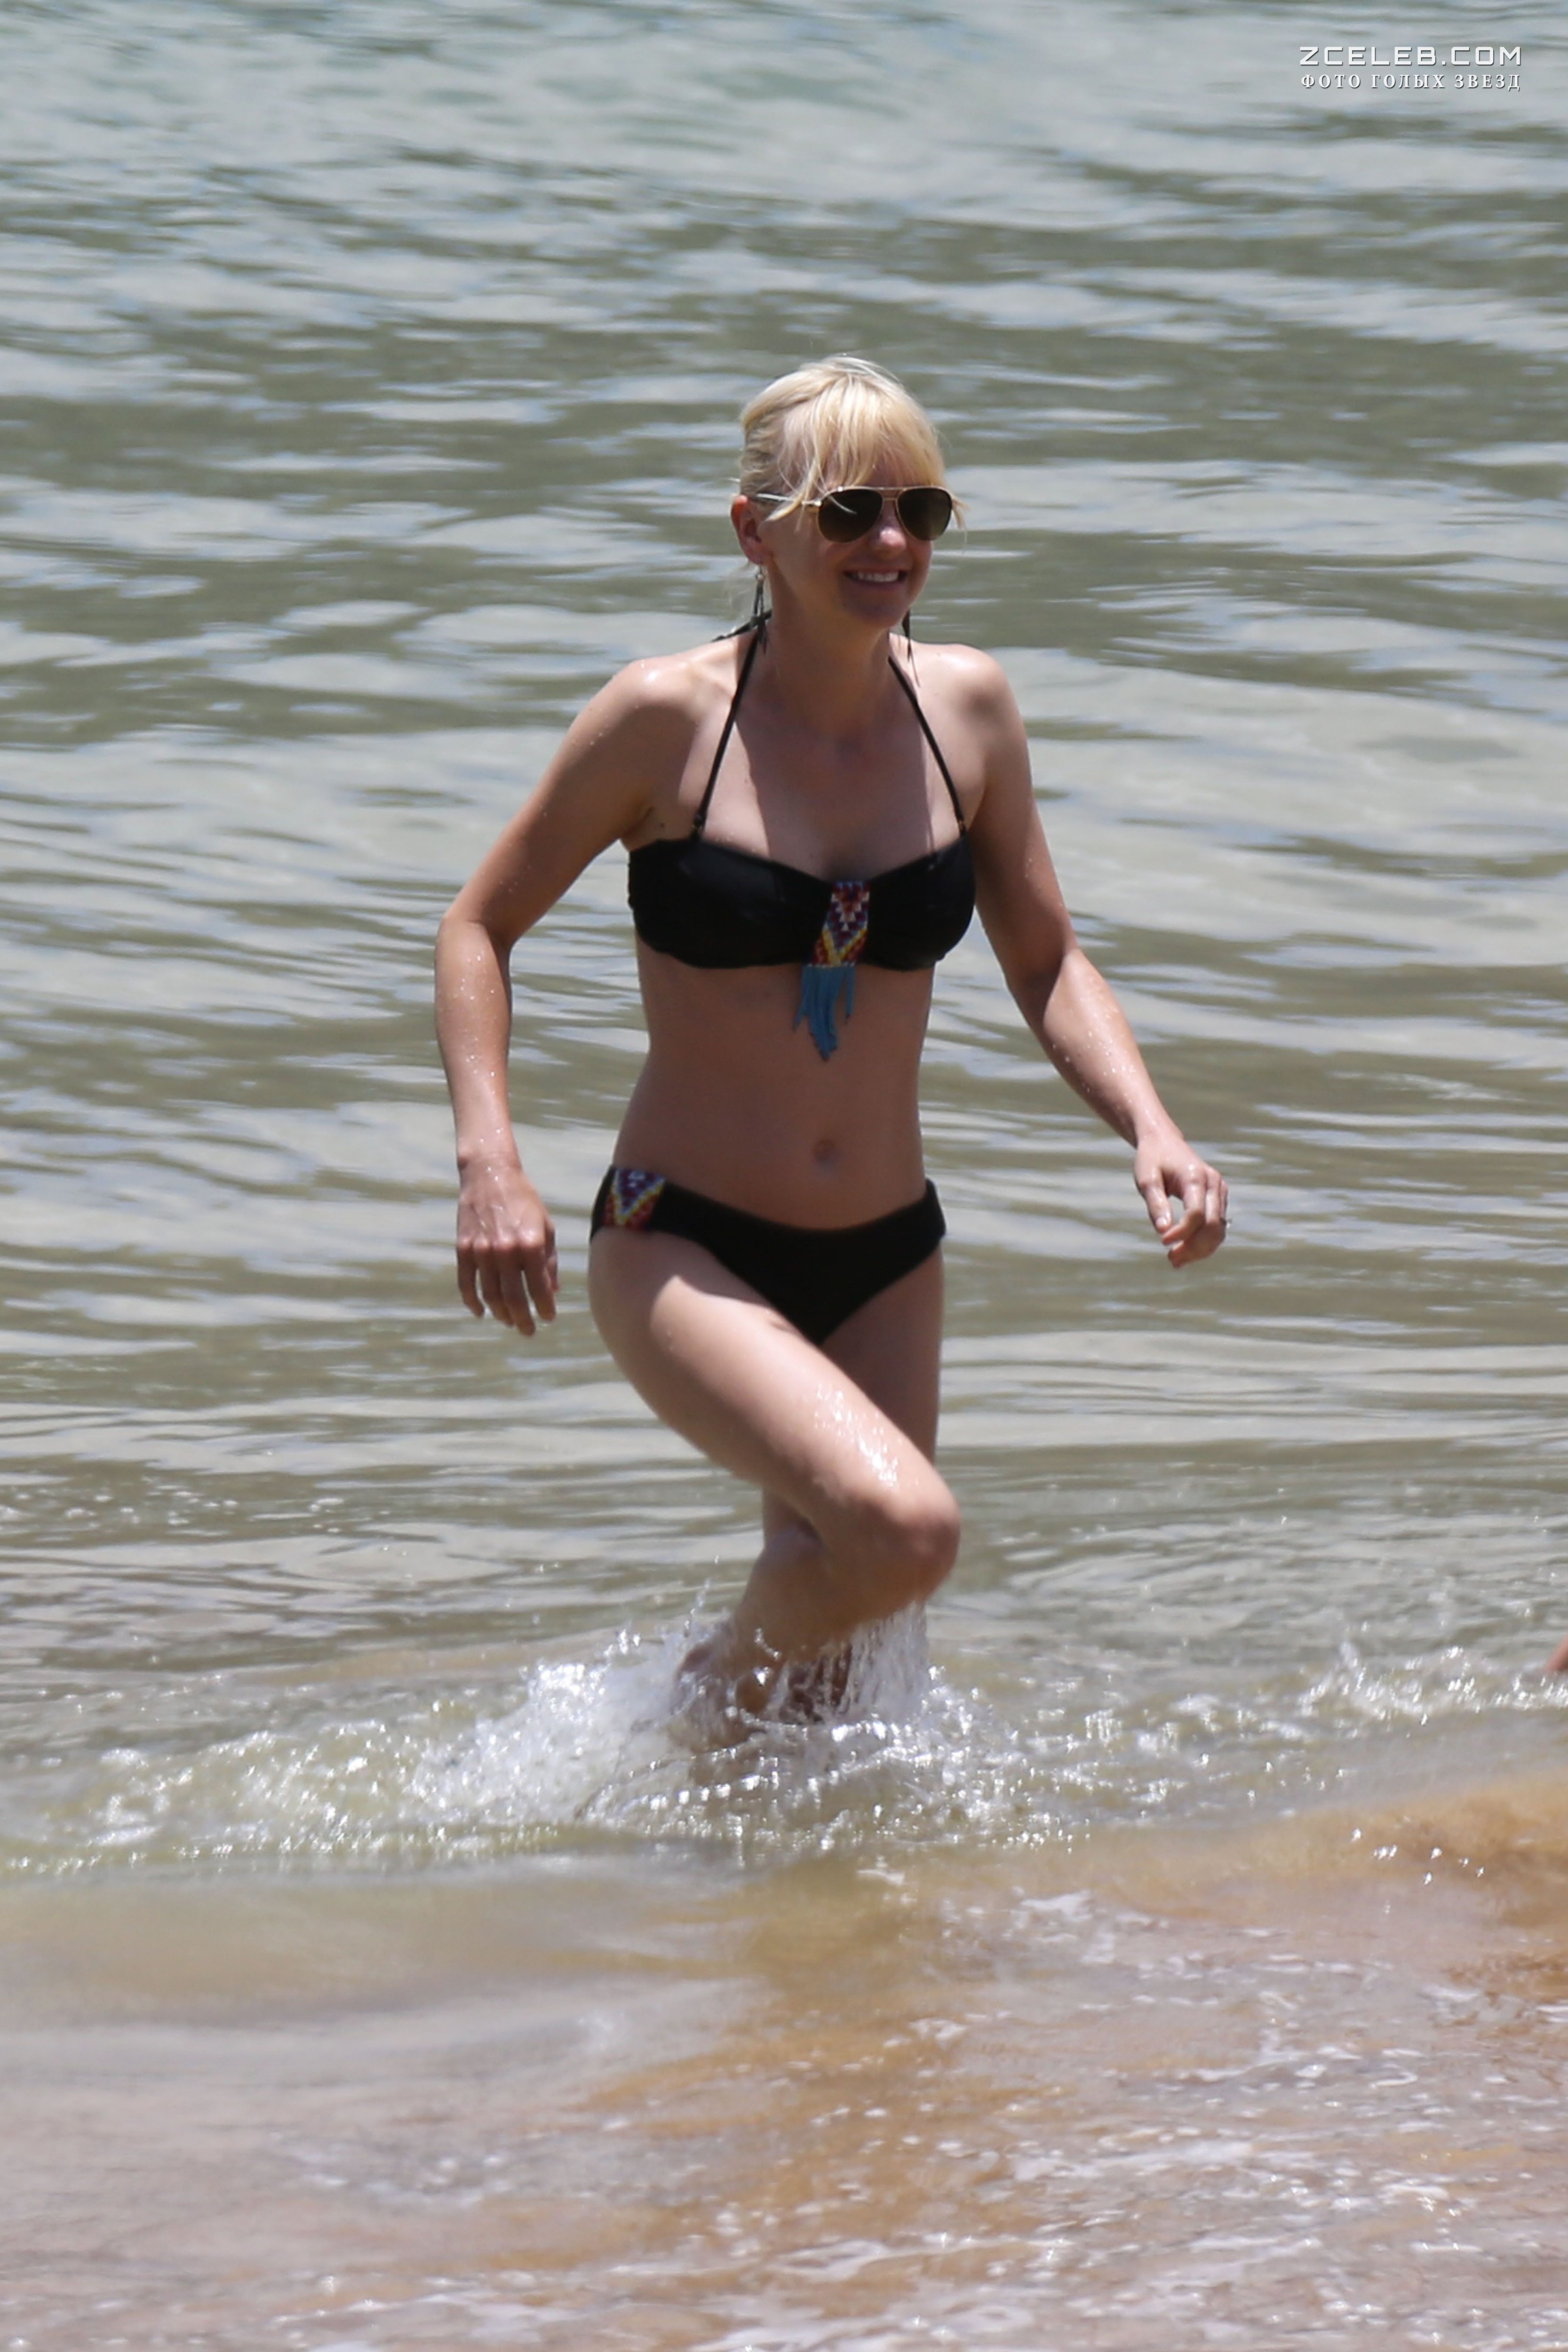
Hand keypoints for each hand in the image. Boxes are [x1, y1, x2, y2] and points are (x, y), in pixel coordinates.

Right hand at [455, 1158, 557, 1331]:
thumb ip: (549, 1260)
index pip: (540, 1288)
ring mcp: (482, 1251)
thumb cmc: (524, 1200)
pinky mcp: (464, 1248)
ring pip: (490, 1295)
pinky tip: (481, 1311)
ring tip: (509, 1321)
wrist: (490, 1174)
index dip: (546, 1307)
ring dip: (501, 1313)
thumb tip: (554, 1291)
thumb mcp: (545, 1226)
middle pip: (514, 1298)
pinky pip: (466, 1284)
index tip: (549, 1318)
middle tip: (529, 1331)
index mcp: (531, 1244)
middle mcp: (506, 1250)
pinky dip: (472, 1302)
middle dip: (523, 1319)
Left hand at [1133, 1129, 1228, 1268]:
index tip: (1163, 1242)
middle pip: (1212, 1225)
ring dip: (1200, 1250)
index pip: (1196, 1213)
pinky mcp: (1219, 1199)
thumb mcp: (1146, 1179)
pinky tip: (1185, 1252)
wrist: (1164, 1141)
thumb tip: (1163, 1232)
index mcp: (1195, 1176)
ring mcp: (1220, 1191)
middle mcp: (1214, 1184)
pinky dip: (1204, 1243)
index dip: (1182, 1232)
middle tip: (1171, 1260)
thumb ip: (1156, 1204)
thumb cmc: (1152, 1159)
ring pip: (1218, 1230)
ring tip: (1176, 1261)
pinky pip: (1217, 1226)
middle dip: (1193, 1247)